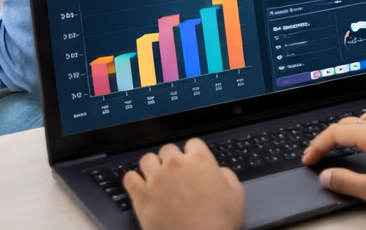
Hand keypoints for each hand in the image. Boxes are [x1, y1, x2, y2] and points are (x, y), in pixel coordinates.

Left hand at [124, 139, 244, 229]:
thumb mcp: (236, 192)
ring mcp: (156, 180)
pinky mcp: (141, 197)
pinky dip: (134, 180)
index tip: (193, 163)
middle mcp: (176, 165)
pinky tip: (141, 187)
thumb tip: (216, 171)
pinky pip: (129, 178)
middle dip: (172, 160)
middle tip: (176, 174)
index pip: (193, 143)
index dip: (194, 154)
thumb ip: (225, 174)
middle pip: (168, 149)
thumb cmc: (220, 221)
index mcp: (200, 160)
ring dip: (153, 167)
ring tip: (157, 178)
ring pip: (147, 159)